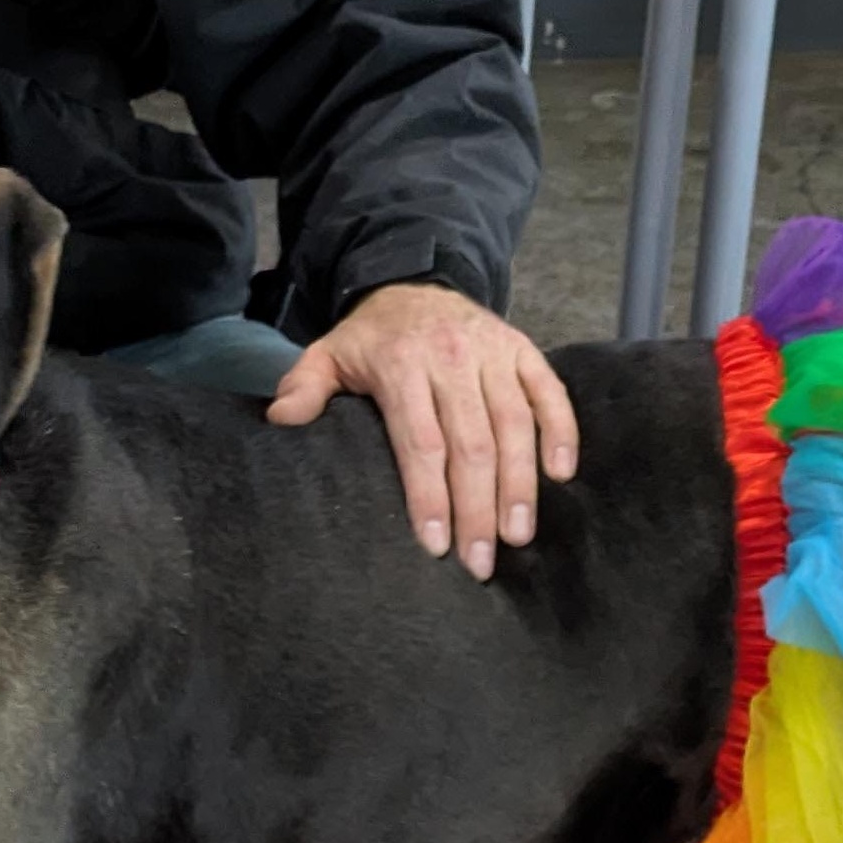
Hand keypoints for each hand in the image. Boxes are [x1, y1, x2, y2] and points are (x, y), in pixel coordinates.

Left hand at [266, 282, 578, 580]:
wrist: (415, 280)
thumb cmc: (372, 339)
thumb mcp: (329, 353)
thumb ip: (304, 385)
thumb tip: (281, 419)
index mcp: (403, 364)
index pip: (422, 442)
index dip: (431, 496)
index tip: (436, 545)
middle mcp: (453, 357)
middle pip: (473, 444)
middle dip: (478, 509)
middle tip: (480, 563)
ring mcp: (494, 352)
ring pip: (515, 425)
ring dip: (520, 485)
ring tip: (518, 536)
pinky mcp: (523, 350)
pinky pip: (550, 392)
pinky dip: (561, 431)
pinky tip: (562, 474)